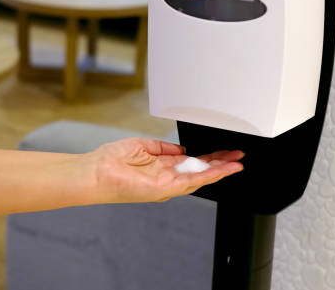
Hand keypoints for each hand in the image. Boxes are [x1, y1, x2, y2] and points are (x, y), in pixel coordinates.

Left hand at [86, 138, 243, 203]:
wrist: (96, 172)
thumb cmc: (110, 161)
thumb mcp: (142, 146)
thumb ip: (163, 148)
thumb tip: (180, 148)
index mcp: (162, 166)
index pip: (192, 162)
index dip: (209, 157)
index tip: (224, 152)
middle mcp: (167, 177)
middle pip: (200, 170)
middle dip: (221, 163)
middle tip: (238, 156)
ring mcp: (167, 185)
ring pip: (201, 177)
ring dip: (220, 170)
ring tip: (237, 163)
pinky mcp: (165, 188)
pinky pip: (192, 181)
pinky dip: (208, 175)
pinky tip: (221, 169)